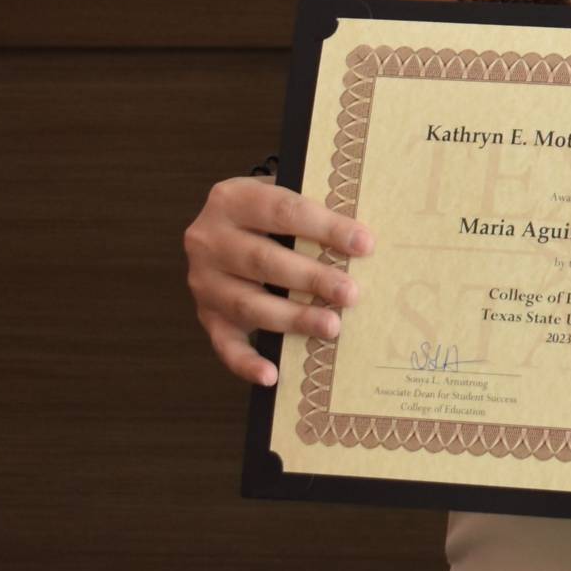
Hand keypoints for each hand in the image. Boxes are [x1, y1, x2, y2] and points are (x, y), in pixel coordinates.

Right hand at [181, 176, 372, 386]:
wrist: (226, 222)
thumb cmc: (272, 212)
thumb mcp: (287, 195)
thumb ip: (317, 210)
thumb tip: (366, 240)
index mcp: (232, 199)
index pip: (283, 212)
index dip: (326, 228)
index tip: (365, 245)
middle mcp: (209, 240)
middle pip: (263, 261)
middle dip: (312, 278)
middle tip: (351, 293)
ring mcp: (204, 281)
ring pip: (248, 304)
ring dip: (292, 318)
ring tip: (332, 327)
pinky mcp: (206, 314)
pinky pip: (224, 343)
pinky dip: (246, 362)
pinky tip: (272, 375)